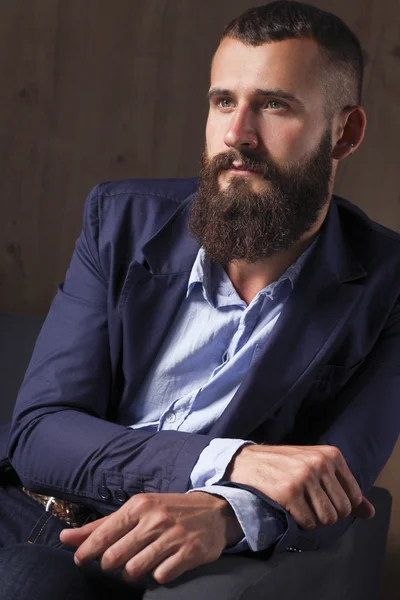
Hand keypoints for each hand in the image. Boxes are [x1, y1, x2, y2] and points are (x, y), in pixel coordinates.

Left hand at [59, 492, 241, 583]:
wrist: (214, 511)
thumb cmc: (169, 510)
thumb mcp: (137, 510)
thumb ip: (101, 525)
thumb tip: (65, 538)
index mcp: (138, 506)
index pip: (103, 535)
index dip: (86, 552)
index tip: (82, 560)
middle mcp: (154, 520)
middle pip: (114, 557)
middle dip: (111, 565)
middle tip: (117, 562)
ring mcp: (173, 537)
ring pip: (135, 570)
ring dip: (132, 573)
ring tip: (139, 564)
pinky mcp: (189, 553)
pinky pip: (160, 577)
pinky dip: (158, 575)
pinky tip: (162, 565)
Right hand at [225, 444, 374, 529]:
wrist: (246, 462)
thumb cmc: (284, 466)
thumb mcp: (317, 467)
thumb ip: (345, 489)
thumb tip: (370, 513)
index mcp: (331, 454)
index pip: (354, 497)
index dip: (339, 505)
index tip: (322, 498)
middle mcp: (320, 463)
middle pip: (342, 511)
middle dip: (326, 514)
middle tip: (307, 502)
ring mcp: (304, 477)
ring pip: (327, 519)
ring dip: (313, 520)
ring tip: (299, 505)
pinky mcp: (290, 492)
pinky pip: (308, 523)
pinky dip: (300, 522)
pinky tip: (289, 508)